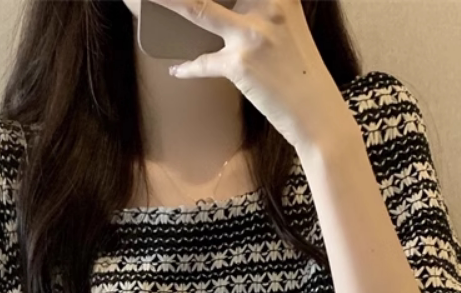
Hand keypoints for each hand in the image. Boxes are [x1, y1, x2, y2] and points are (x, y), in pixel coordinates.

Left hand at [150, 0, 357, 153]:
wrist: (317, 113)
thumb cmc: (301, 74)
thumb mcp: (287, 29)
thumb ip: (261, 12)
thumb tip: (225, 11)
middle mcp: (268, 5)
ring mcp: (252, 34)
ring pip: (196, 9)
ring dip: (165, 5)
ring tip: (142, 3)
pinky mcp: (241, 64)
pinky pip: (203, 62)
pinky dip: (188, 68)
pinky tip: (177, 69)